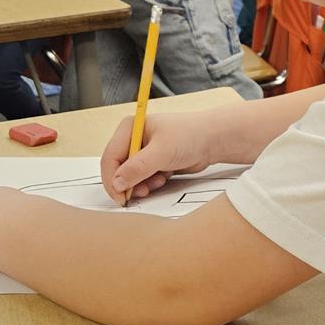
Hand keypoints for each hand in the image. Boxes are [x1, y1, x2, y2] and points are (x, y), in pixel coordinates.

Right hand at [100, 111, 219, 204]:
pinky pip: (142, 179)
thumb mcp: (162, 152)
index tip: (120, 196)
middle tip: (141, 193)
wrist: (214, 139)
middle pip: (118, 168)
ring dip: (142, 184)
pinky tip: (163, 179)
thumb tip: (117, 183)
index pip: (110, 157)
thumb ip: (137, 168)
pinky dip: (150, 183)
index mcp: (130, 128)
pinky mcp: (153, 162)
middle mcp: (134, 138)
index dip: (112, 179)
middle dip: (129, 183)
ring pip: (130, 176)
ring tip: (158, 182)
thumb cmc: (191, 135)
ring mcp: (143, 151)